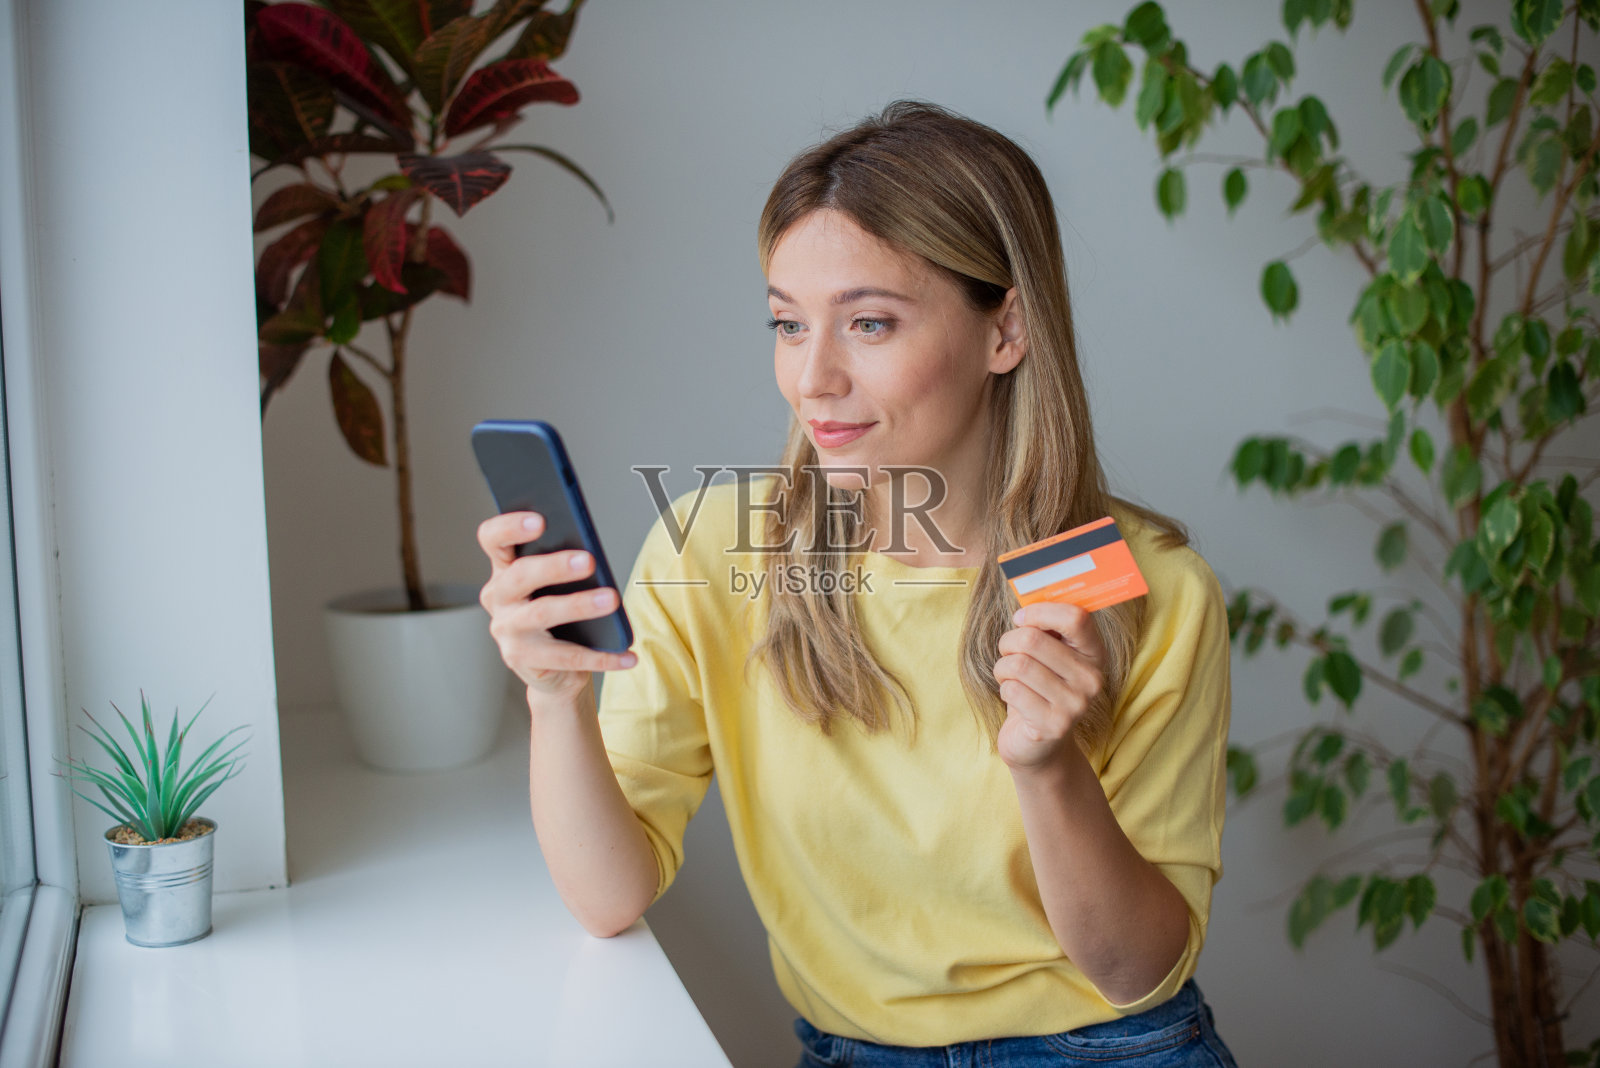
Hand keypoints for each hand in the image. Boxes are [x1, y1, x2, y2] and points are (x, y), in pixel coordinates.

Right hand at [477, 511, 636, 700]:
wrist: (550, 668)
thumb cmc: (556, 615)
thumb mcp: (554, 586)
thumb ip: (563, 563)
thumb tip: (592, 552)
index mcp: (503, 570)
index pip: (492, 539)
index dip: (510, 527)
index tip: (540, 520)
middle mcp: (498, 598)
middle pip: (520, 575)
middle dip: (553, 566)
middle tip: (588, 561)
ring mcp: (507, 630)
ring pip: (542, 613)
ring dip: (580, 604)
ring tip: (611, 599)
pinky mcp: (522, 660)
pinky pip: (567, 657)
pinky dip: (602, 656)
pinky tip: (627, 654)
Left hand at [993, 601, 1105, 770]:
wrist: (1039, 745)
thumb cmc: (1038, 688)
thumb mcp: (1047, 656)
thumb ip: (1044, 627)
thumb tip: (1027, 592)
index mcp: (1094, 654)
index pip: (1076, 617)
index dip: (1040, 612)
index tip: (1021, 619)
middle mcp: (1092, 679)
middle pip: (1033, 640)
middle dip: (1008, 643)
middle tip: (1008, 653)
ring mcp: (1076, 705)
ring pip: (1018, 664)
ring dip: (1003, 668)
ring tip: (1009, 677)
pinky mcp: (1054, 725)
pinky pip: (1011, 689)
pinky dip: (1004, 689)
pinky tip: (1015, 699)